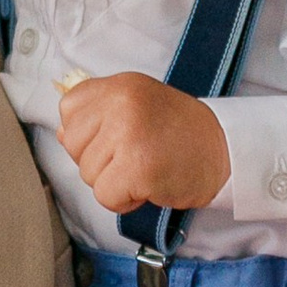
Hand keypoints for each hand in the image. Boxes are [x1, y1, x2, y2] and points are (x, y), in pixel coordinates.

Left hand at [55, 73, 228, 215]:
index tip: (120, 135)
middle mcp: (120, 103)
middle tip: (137, 153)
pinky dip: (124, 200)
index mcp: (118, 85)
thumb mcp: (137, 105)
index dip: (89, 132)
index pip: (68, 109)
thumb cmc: (180, 133)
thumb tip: (60, 133)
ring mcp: (128, 133)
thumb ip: (98, 114)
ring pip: (87, 174)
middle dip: (99, 159)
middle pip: (73, 146)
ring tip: (146, 167)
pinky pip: (105, 196)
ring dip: (114, 181)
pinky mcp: (137, 167)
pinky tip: (149, 185)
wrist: (225, 152)